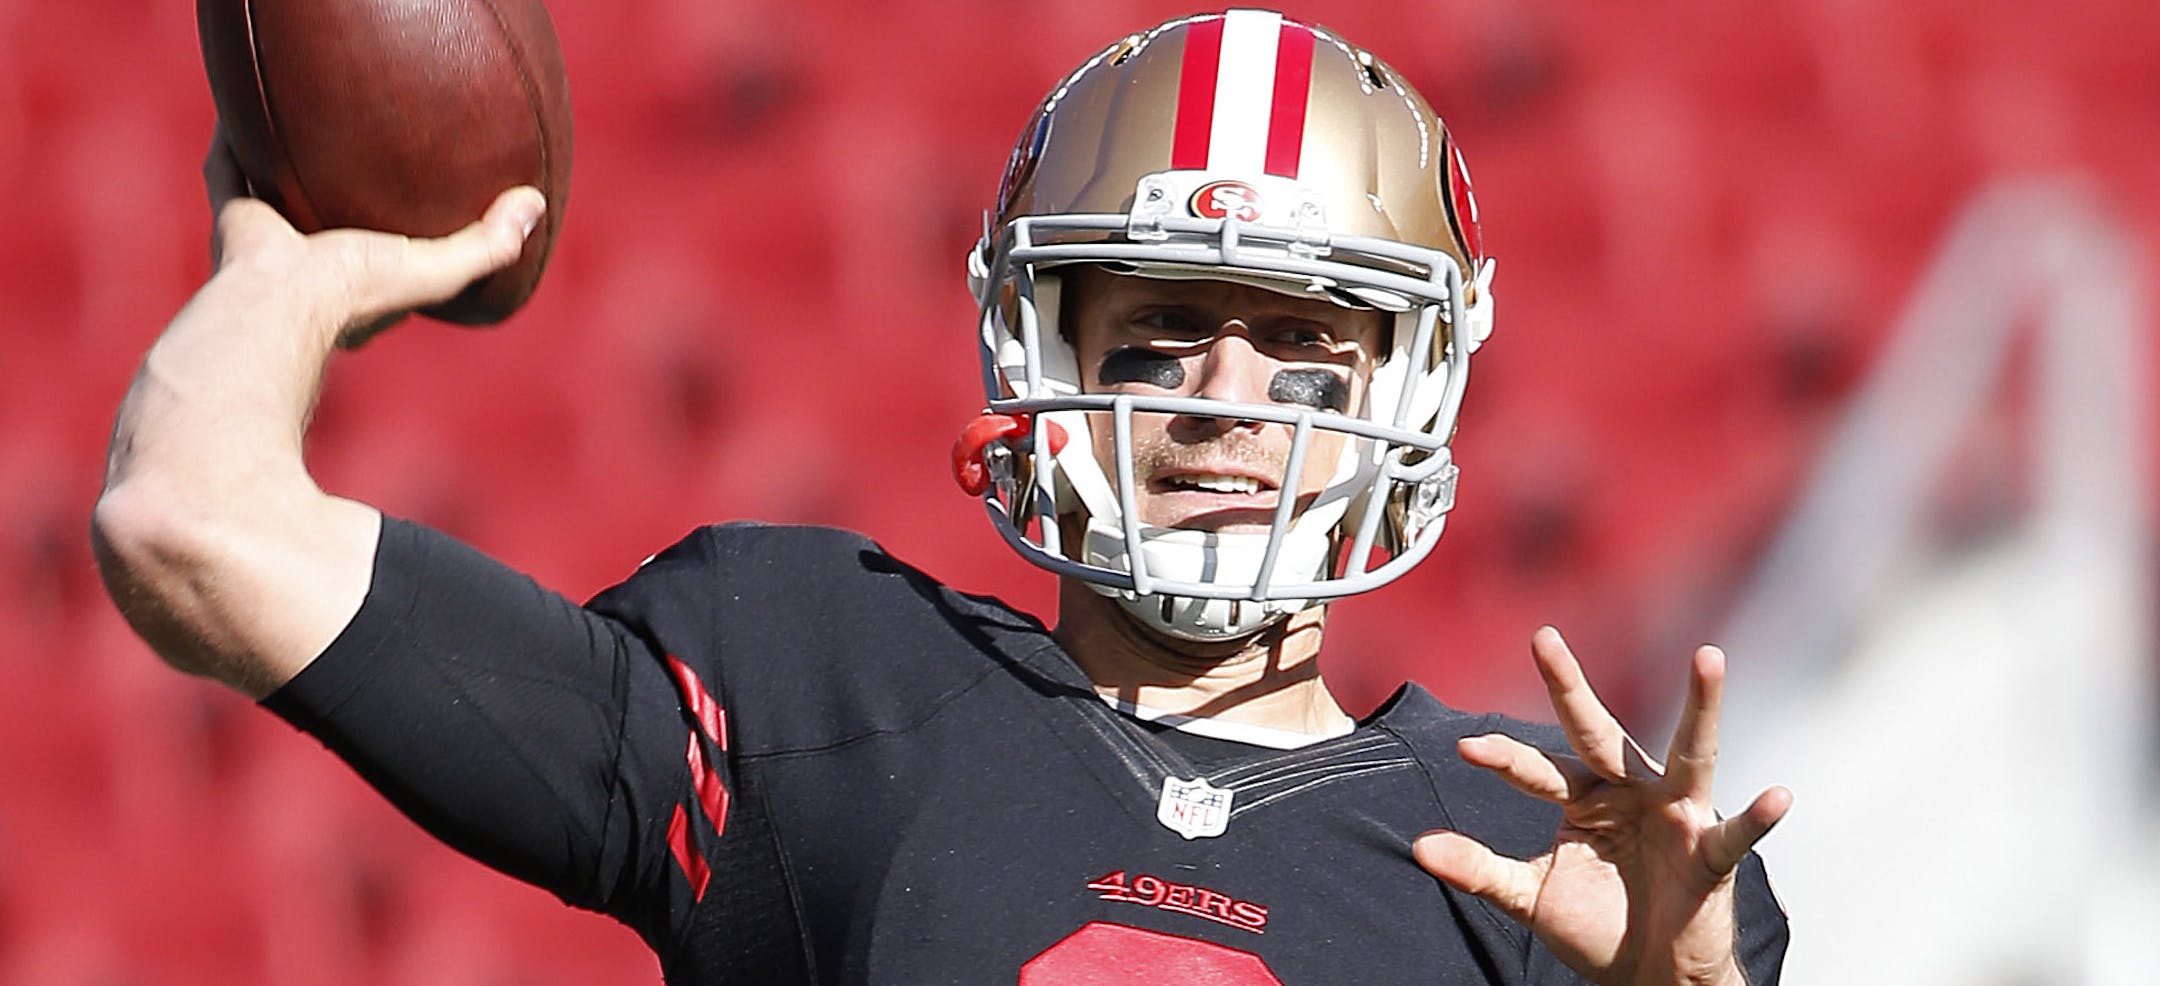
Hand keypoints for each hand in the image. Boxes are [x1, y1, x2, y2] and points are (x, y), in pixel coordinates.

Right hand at [202, 125, 543, 346]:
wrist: (280, 295)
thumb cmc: (359, 292)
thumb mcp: (439, 270)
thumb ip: (489, 245)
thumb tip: (535, 205)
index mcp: (358, 292)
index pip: (388, 266)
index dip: (406, 246)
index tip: (422, 219)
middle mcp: (311, 269)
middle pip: (330, 226)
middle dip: (341, 204)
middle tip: (359, 166)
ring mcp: (269, 242)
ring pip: (279, 197)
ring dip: (289, 171)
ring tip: (305, 134)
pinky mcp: (234, 216)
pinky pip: (230, 172)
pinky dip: (234, 147)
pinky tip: (244, 115)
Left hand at [1413, 627, 1791, 985]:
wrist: (1650, 977)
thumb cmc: (1597, 925)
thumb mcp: (1530, 895)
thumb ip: (1481, 869)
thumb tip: (1420, 846)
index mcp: (1586, 798)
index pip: (1539, 769)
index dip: (1505, 758)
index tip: (1466, 748)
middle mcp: (1632, 791)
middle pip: (1598, 734)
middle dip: (1569, 688)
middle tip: (1541, 638)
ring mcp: (1678, 817)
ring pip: (1691, 754)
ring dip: (1703, 707)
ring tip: (1709, 658)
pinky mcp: (1711, 855)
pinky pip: (1737, 834)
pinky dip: (1757, 816)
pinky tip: (1777, 796)